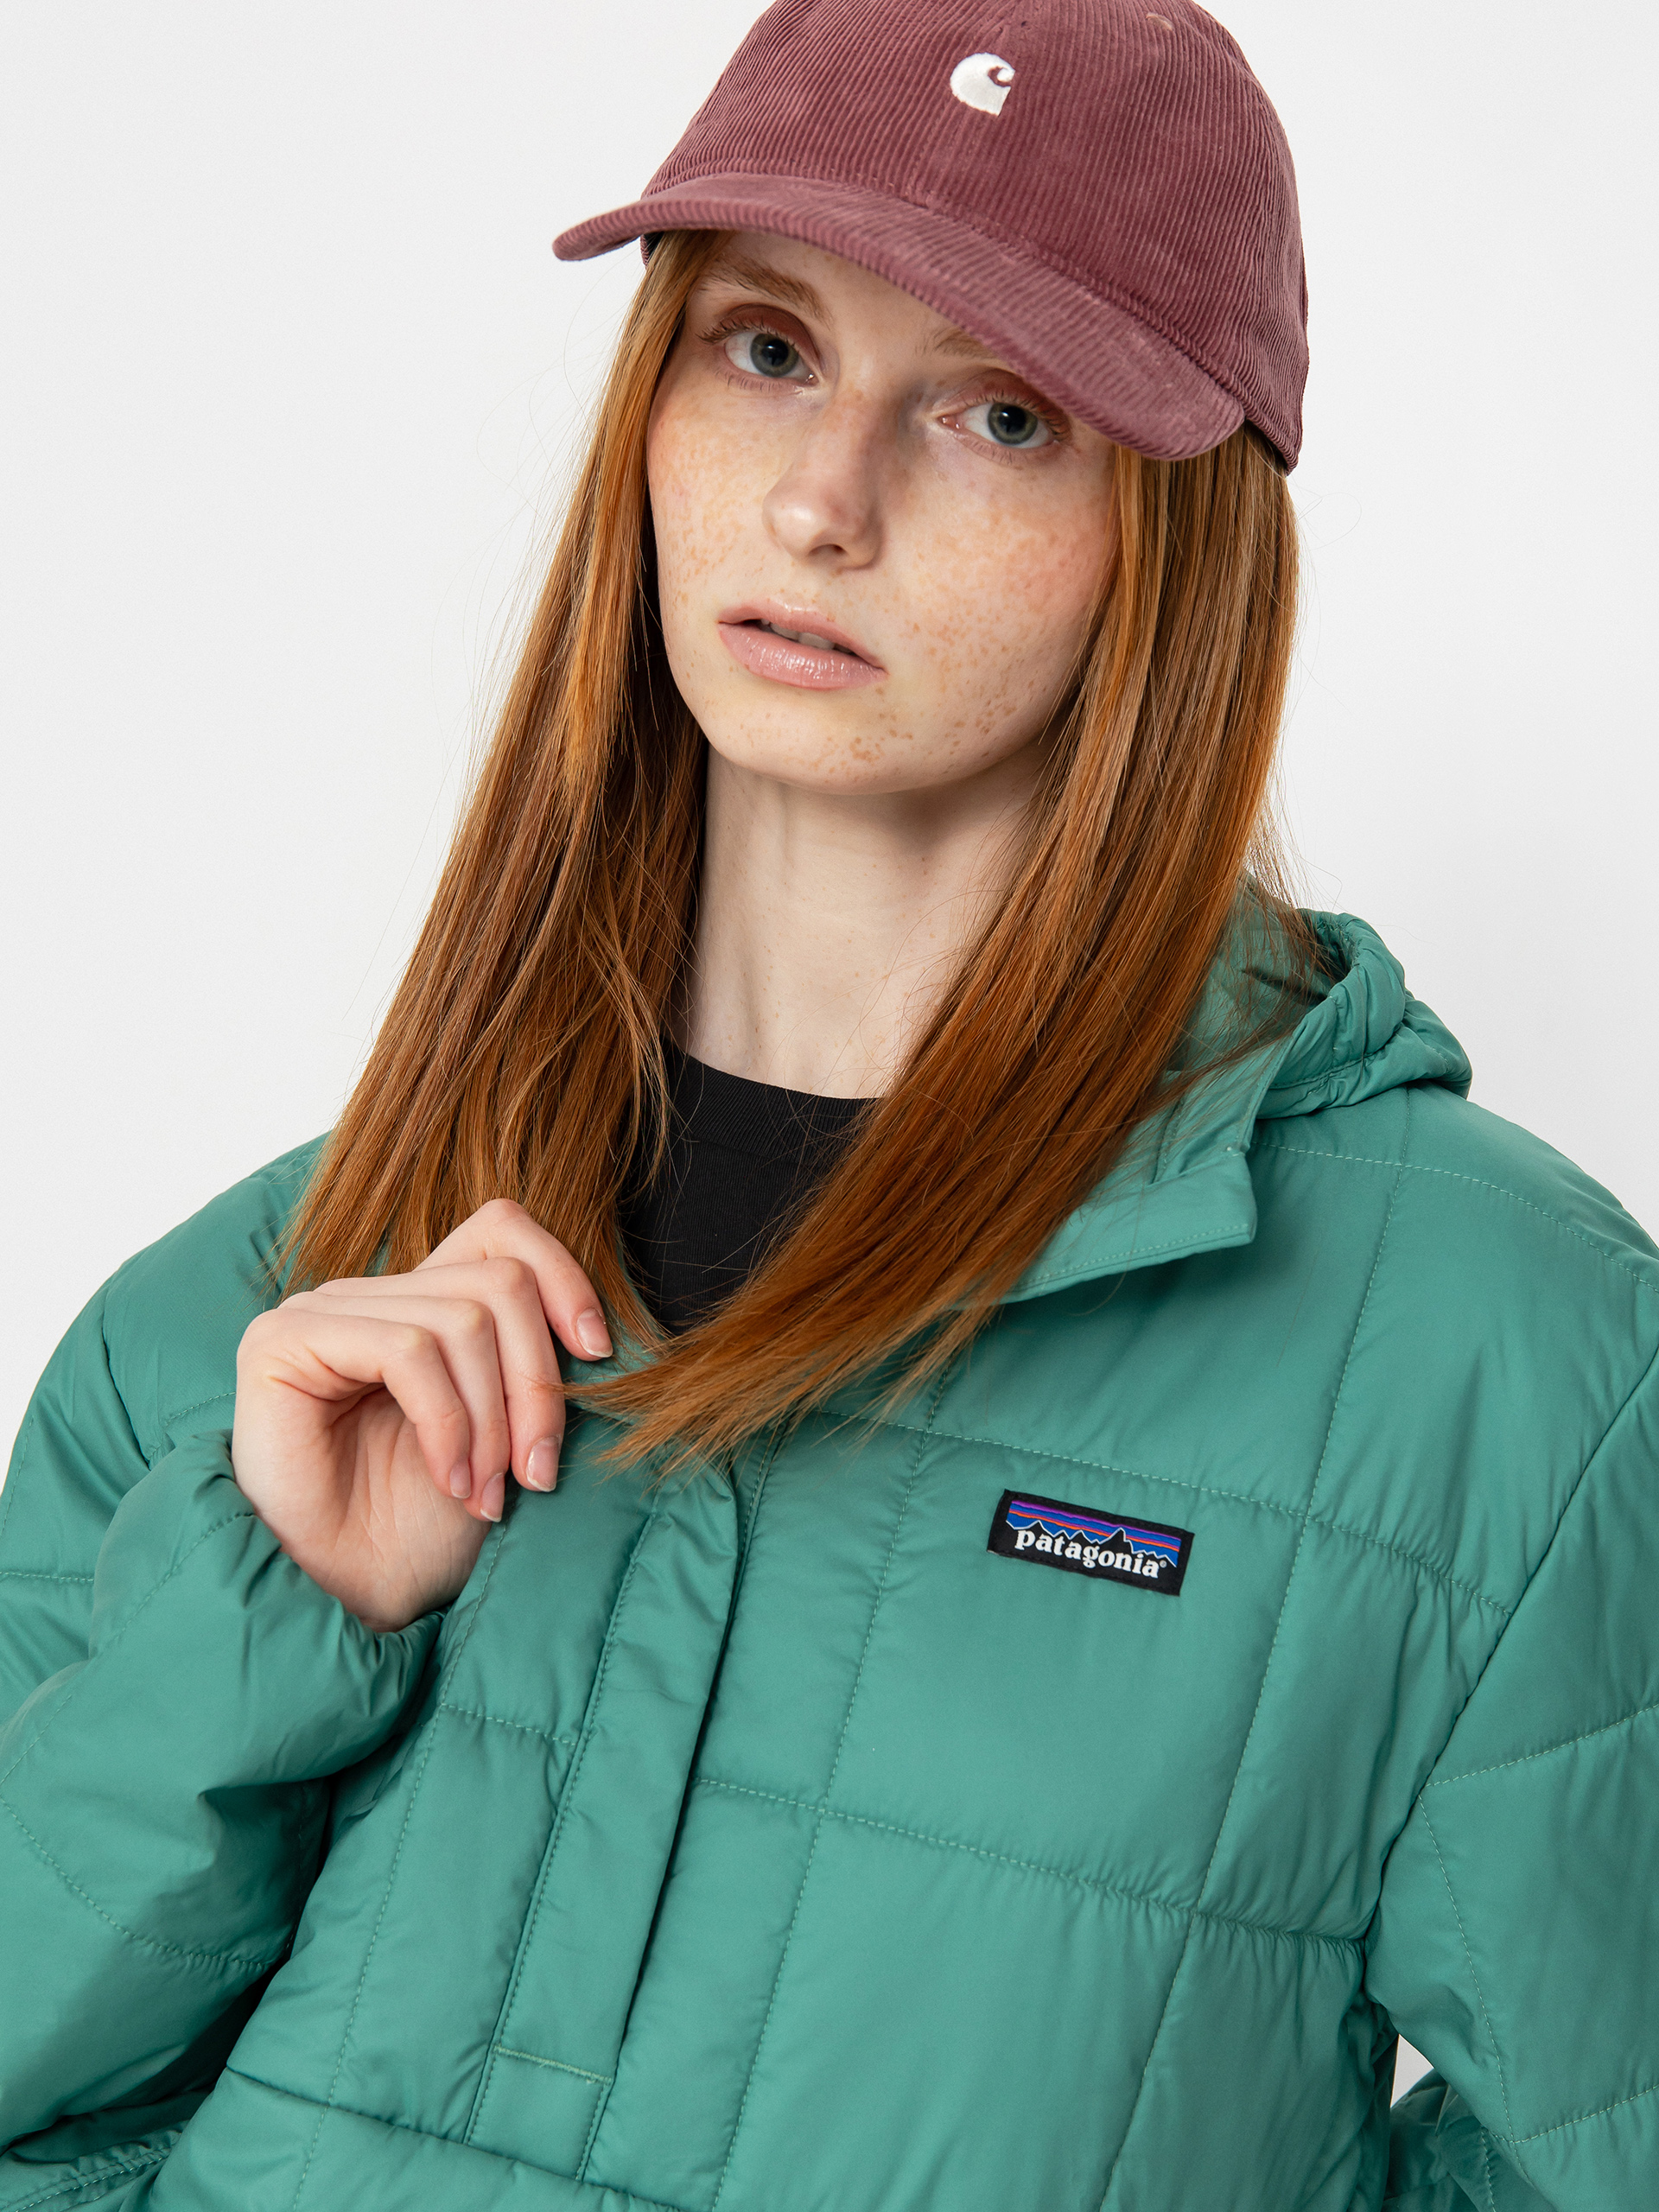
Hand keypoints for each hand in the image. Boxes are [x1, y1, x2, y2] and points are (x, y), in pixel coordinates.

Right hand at [230, 1200, 611, 1631]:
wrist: (350, 1601)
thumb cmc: (427, 1529)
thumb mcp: (505, 1434)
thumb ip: (531, 1365)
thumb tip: (597, 1330)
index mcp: (418, 1303)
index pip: (500, 1228)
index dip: (562, 1277)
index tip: (596, 1354)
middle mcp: (367, 1295)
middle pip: (499, 1282)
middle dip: (536, 1385)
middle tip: (537, 1471)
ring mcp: (321, 1311)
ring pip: (463, 1318)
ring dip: (493, 1420)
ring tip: (488, 1491)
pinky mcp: (284, 1341)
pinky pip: (408, 1350)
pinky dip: (447, 1423)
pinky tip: (449, 1479)